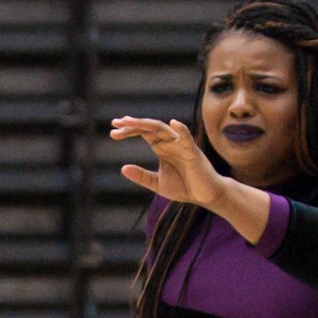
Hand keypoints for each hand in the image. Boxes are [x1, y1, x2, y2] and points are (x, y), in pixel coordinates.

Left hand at [110, 116, 228, 208]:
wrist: (204, 196)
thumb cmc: (184, 187)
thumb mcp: (157, 183)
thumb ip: (141, 176)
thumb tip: (122, 168)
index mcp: (161, 148)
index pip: (143, 134)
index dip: (129, 131)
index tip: (113, 131)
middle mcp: (170, 143)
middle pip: (149, 128)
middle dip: (133, 125)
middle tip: (116, 123)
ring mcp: (181, 145)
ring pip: (163, 129)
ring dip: (146, 124)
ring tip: (131, 121)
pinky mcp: (193, 152)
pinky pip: (187, 138)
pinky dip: (181, 130)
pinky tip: (173, 123)